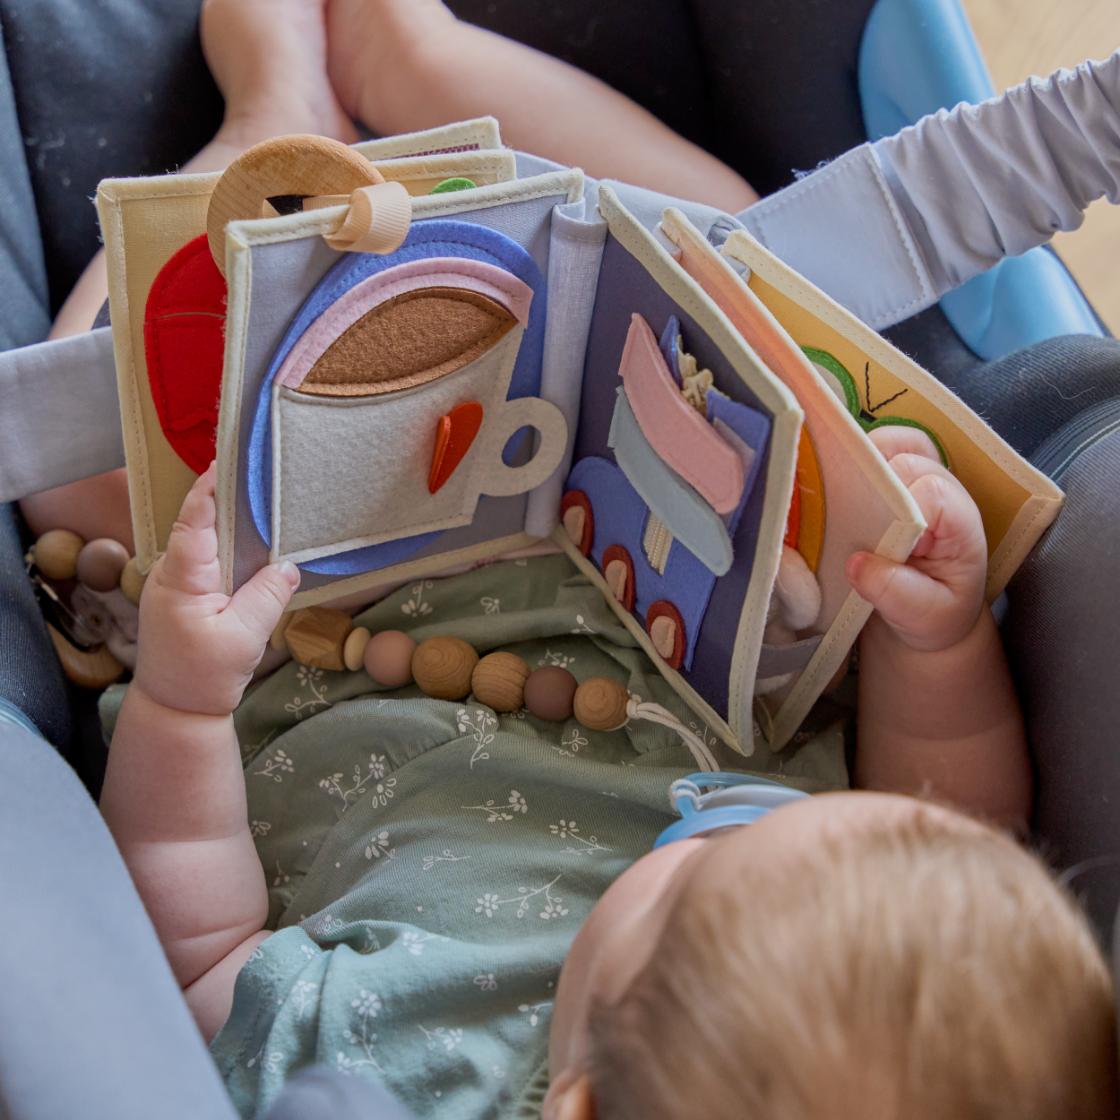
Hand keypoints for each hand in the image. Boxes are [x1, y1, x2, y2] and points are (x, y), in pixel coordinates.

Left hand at [133, 465, 299, 715]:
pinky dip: (225, 546)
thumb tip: (288, 565)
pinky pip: (204, 560)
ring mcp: (173, 584)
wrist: (175, 710)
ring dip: (225, 522)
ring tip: (259, 499)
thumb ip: (267, 596)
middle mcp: (170, 573)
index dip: (208, 490)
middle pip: (196, 525)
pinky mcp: (182, 596)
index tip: (226, 462)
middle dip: (222, 496)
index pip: (193, 523)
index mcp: (182, 578)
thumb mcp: (244, 637)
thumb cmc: (204, 676)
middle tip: (255, 471)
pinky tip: (250, 543)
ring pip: (200, 543)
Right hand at [846, 428, 986, 651]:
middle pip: (907, 455)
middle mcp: (941, 491)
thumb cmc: (935, 614)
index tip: (876, 538)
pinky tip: (827, 489)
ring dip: (858, 460)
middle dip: (872, 480)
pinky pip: (870, 450)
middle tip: (844, 516)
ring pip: (890, 441)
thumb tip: (856, 564)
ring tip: (832, 496)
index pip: (930, 490)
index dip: (899, 504)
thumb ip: (898, 594)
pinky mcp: (889, 479)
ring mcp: (915, 480)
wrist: (928, 617)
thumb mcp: (926, 617)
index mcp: (958, 522)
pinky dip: (847, 461)